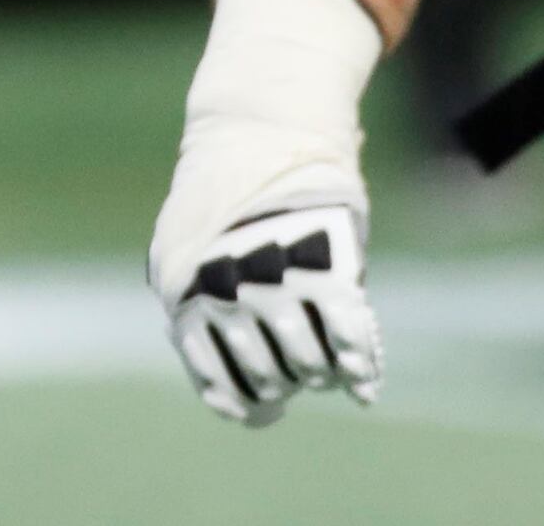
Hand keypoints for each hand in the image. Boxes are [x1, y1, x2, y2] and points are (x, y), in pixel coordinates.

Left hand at [156, 189, 378, 426]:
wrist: (259, 133)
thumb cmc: (221, 202)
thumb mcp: (182, 257)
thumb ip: (197, 320)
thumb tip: (225, 401)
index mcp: (188, 297)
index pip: (219, 383)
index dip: (248, 406)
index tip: (268, 409)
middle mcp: (230, 297)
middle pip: (269, 379)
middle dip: (286, 382)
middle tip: (298, 372)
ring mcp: (279, 286)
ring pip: (309, 367)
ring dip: (320, 374)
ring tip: (326, 365)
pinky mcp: (326, 271)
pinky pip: (347, 340)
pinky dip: (359, 364)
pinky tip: (361, 376)